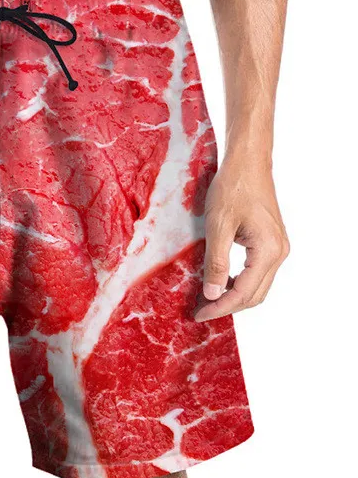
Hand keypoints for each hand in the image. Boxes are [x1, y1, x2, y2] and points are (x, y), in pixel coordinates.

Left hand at [195, 157, 288, 321]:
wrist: (248, 163)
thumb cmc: (233, 189)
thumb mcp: (218, 226)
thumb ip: (216, 261)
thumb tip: (213, 294)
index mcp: (268, 251)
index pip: (244, 293)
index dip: (220, 307)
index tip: (199, 314)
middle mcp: (279, 253)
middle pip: (255, 295)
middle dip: (227, 306)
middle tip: (200, 311)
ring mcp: (277, 248)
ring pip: (257, 286)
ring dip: (234, 296)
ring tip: (207, 300)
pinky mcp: (271, 242)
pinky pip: (257, 272)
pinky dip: (239, 282)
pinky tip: (220, 281)